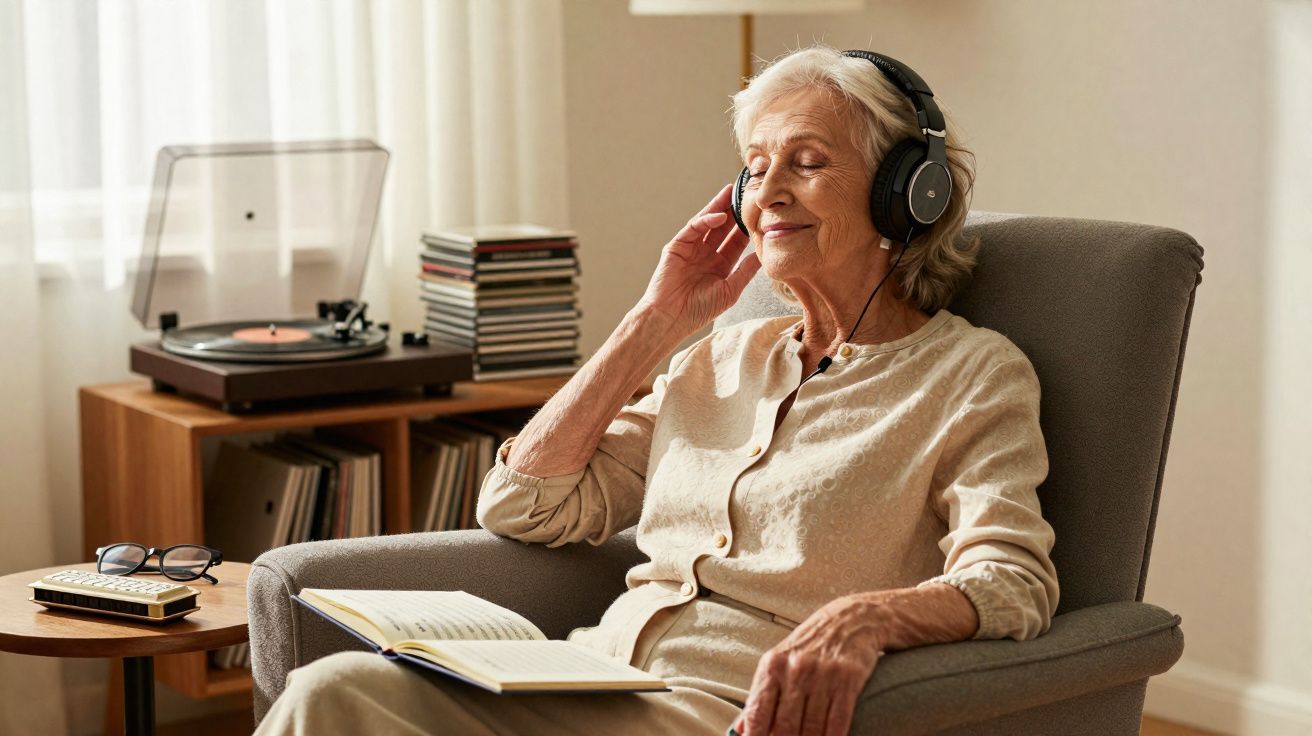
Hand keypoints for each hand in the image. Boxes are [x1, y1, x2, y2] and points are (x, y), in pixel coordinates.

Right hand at [635, 182, 760, 337]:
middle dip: (734, 212)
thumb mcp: (730, 290)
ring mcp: (691, 249)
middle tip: (747, 195)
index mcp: (719, 265)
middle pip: (723, 228)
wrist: (671, 318)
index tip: (760, 215)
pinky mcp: (677, 246)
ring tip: (733, 193)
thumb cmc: (699, 310)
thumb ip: (745, 271)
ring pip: (708, 223)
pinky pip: (693, 229)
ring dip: (720, 208)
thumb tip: (763, 255)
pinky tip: (720, 215)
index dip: (747, 228)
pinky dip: (705, 220)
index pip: (736, 242)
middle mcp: (706, 254)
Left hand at [732, 596, 885, 735]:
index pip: (758, 715)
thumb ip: (760, 696)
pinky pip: (838, 722)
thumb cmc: (809, 646)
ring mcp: (823, 675)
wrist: (849, 619)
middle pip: (785, 727)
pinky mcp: (848, 679)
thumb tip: (741, 730)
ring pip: (812, 729)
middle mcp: (795, 670)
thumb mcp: (778, 662)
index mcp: (772, 667)